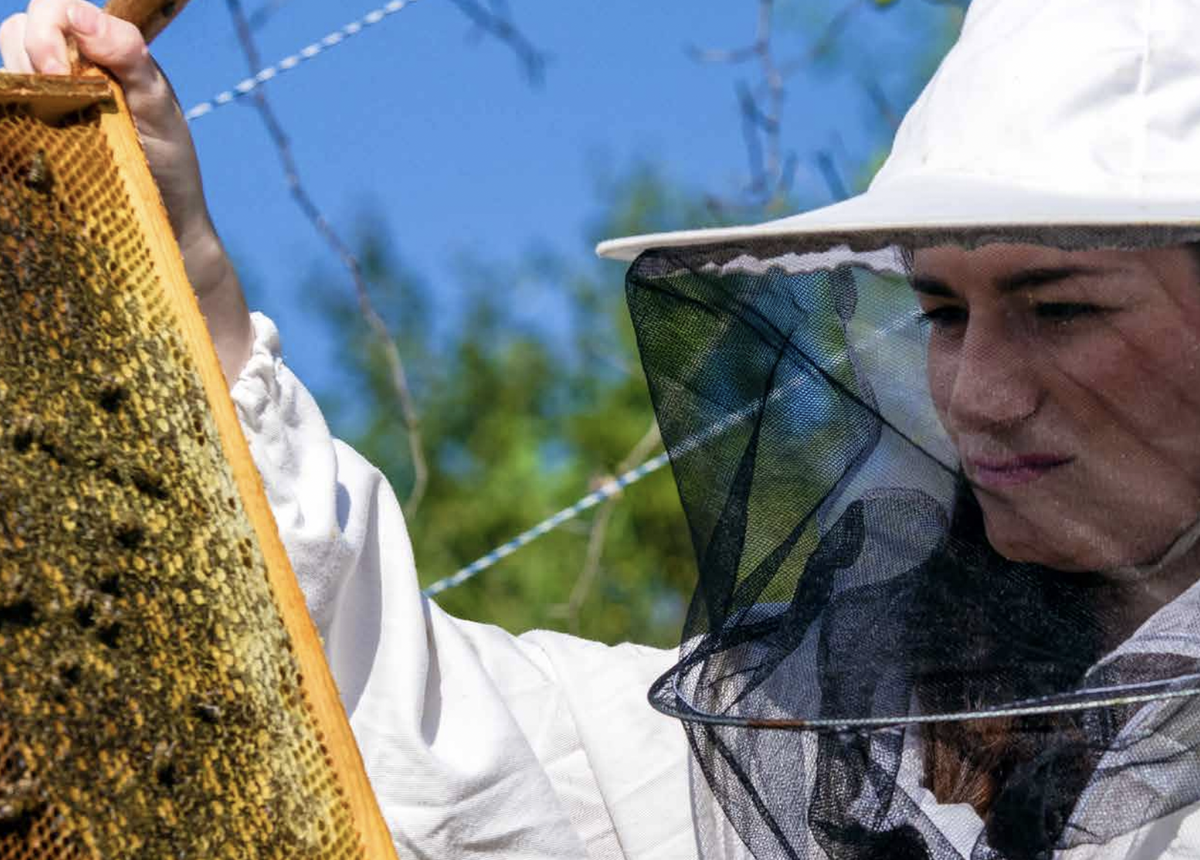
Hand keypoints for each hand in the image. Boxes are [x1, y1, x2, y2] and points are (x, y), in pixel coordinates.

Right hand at [0, 0, 252, 380]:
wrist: (163, 222)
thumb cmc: (166, 163)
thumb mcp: (160, 108)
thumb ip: (130, 56)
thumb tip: (82, 16)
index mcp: (102, 52)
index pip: (55, 9)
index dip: (49, 27)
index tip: (62, 70)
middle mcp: (68, 68)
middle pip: (19, 28)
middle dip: (33, 53)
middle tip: (59, 94)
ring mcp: (44, 100)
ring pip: (5, 67)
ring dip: (23, 85)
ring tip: (54, 122)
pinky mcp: (27, 133)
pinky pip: (2, 108)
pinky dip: (6, 112)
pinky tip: (30, 133)